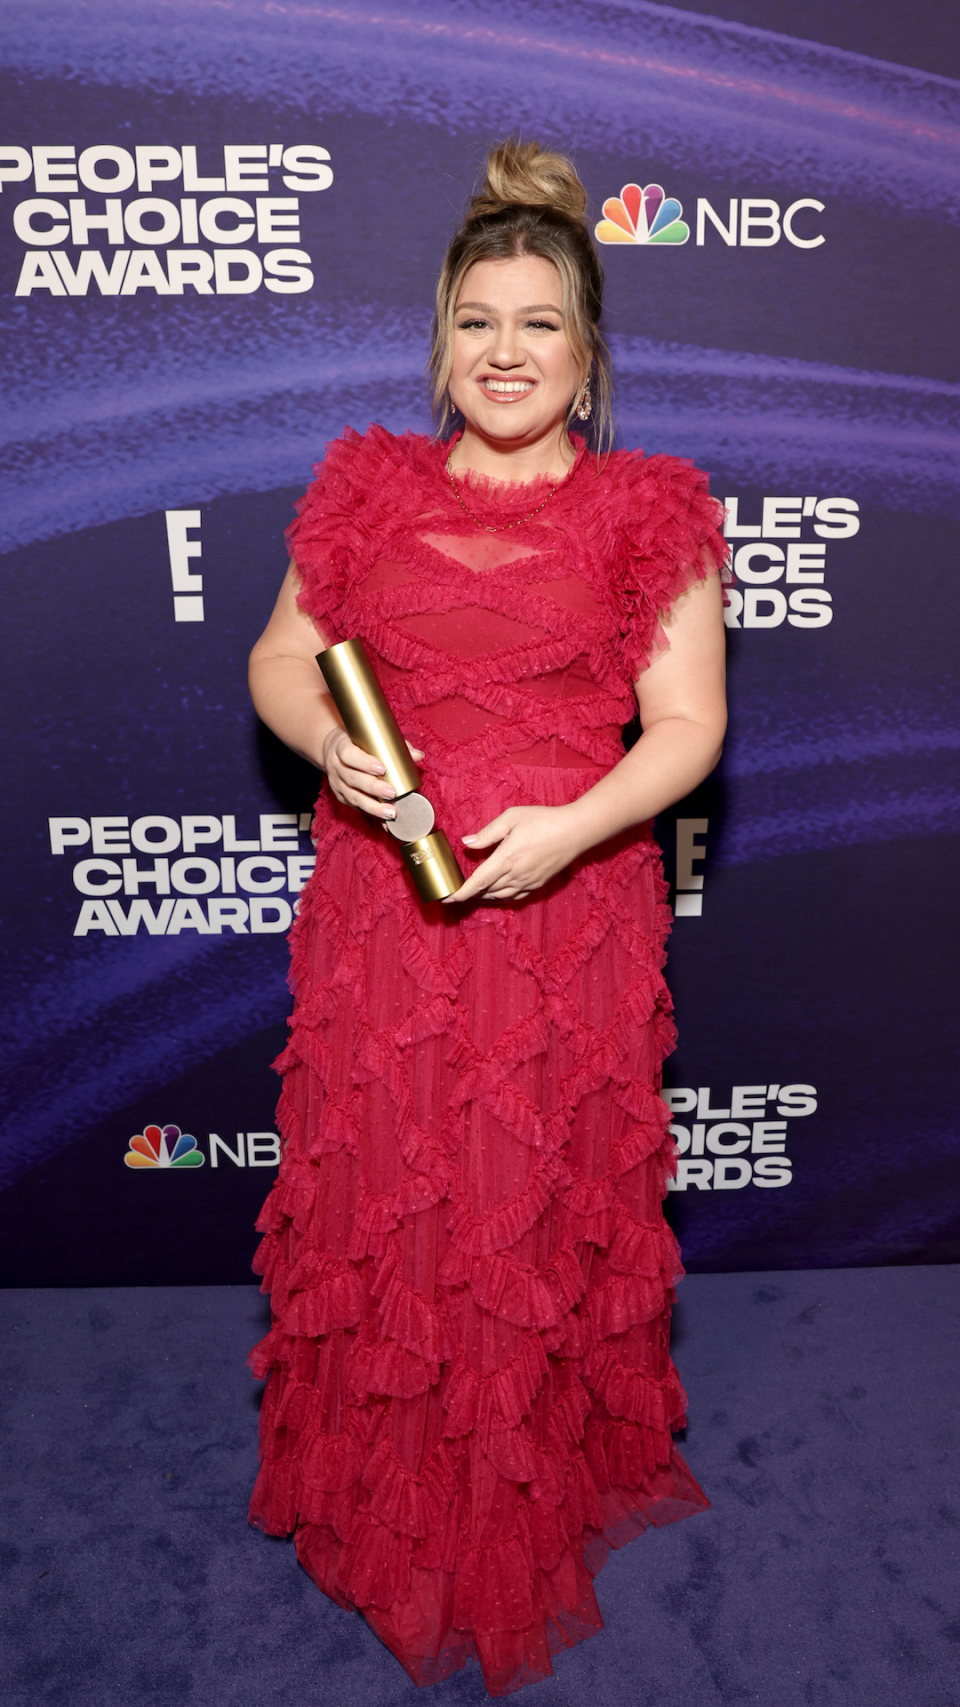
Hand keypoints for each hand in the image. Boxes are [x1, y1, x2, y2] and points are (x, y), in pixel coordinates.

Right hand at [321, 727, 423, 822]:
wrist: (332, 751)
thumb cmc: (357, 743)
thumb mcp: (369, 738)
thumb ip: (394, 745)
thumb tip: (418, 755)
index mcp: (340, 747)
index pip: (348, 755)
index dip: (364, 763)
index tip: (382, 769)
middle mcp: (336, 766)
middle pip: (352, 779)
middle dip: (373, 788)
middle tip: (392, 793)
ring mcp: (337, 784)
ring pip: (353, 797)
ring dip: (373, 807)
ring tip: (391, 813)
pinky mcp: (341, 797)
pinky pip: (356, 808)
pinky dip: (372, 815)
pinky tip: (385, 822)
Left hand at [445, 804, 582, 903]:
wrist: (575, 831)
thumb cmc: (544, 820)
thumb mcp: (512, 818)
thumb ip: (487, 832)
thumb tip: (466, 842)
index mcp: (507, 858)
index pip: (478, 881)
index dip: (461, 892)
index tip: (447, 898)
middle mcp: (516, 875)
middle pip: (486, 891)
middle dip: (469, 893)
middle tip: (455, 891)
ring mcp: (528, 882)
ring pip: (499, 896)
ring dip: (483, 896)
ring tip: (472, 893)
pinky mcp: (538, 884)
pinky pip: (514, 896)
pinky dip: (500, 897)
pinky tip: (496, 892)